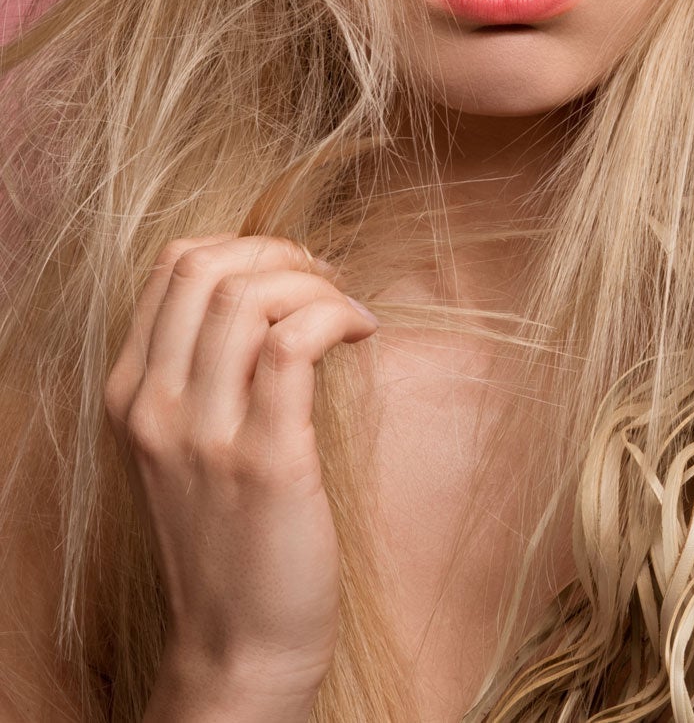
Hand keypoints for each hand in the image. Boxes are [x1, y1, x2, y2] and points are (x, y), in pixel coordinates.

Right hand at [104, 233, 377, 704]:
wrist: (239, 644)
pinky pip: (292, 344)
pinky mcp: (265, 459)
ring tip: (350, 314)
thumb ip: (208, 371)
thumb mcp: (193, 444)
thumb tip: (275, 289)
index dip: (247, 245)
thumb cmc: (234, 533)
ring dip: (316, 284)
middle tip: (328, 283)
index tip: (296, 271)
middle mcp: (155, 408)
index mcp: (132, 395)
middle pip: (207, 266)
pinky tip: (363, 333)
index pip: (172, 267)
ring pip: (249, 296)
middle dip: (281, 253)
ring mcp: (204, 434)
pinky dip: (336, 316)